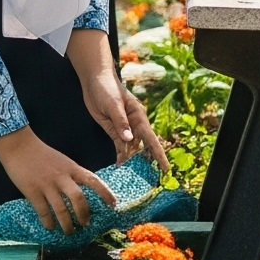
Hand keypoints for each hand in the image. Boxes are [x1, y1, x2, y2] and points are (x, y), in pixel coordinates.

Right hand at [0, 125, 118, 234]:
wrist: (18, 145)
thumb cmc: (41, 154)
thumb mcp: (62, 161)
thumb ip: (71, 176)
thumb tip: (80, 196)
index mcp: (71, 168)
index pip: (93, 180)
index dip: (105, 193)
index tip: (113, 205)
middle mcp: (61, 177)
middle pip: (78, 199)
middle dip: (84, 215)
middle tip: (85, 225)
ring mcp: (46, 185)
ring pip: (61, 210)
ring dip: (67, 224)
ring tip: (69, 232)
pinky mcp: (32, 191)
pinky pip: (43, 211)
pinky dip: (48, 222)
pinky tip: (50, 227)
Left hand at [76, 57, 170, 172]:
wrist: (93, 79)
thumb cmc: (107, 88)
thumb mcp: (113, 105)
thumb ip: (121, 122)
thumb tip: (129, 141)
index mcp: (138, 117)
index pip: (151, 139)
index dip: (159, 155)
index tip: (166, 169)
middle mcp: (134, 124)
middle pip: (143, 146)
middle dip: (146, 162)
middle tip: (148, 180)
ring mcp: (123, 128)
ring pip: (131, 148)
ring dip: (131, 160)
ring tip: (131, 177)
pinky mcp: (113, 129)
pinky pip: (119, 145)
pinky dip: (120, 155)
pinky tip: (119, 166)